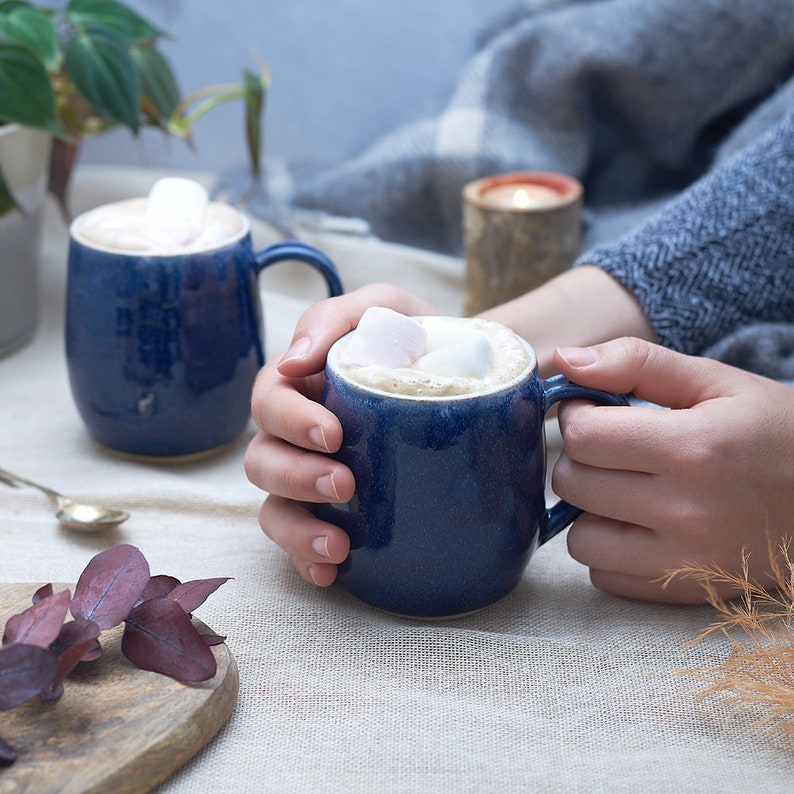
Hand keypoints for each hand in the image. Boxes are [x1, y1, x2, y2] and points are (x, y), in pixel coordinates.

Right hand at [244, 284, 435, 586]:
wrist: (467, 374)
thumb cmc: (416, 337)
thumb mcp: (384, 307)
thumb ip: (337, 319)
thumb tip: (293, 362)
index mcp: (300, 386)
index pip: (269, 402)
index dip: (289, 421)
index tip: (333, 434)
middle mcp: (297, 436)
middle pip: (263, 461)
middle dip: (296, 477)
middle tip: (344, 484)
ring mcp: (313, 479)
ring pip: (274, 509)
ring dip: (297, 529)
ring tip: (338, 545)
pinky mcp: (336, 515)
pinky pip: (304, 545)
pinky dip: (308, 562)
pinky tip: (333, 572)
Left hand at [552, 337, 793, 602]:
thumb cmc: (772, 431)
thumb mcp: (715, 381)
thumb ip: (636, 363)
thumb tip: (563, 360)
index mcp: (694, 447)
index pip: (584, 437)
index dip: (577, 417)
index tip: (594, 412)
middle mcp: (687, 510)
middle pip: (573, 485)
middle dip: (579, 459)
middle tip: (611, 449)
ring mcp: (686, 559)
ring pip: (579, 539)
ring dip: (589, 511)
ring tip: (624, 490)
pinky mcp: (685, 592)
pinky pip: (604, 577)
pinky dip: (609, 552)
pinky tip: (638, 526)